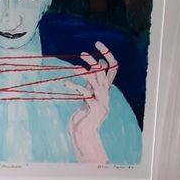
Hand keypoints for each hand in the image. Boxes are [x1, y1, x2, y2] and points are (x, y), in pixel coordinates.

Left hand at [65, 41, 117, 162]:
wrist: (84, 136)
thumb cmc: (83, 116)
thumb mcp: (87, 97)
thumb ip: (90, 84)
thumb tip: (92, 66)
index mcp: (105, 89)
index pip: (112, 68)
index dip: (108, 55)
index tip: (98, 44)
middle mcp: (106, 94)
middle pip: (103, 72)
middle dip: (93, 61)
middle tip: (82, 53)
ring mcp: (102, 102)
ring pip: (95, 82)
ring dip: (84, 73)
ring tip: (73, 67)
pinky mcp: (95, 109)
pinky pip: (85, 94)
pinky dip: (76, 88)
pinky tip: (66, 85)